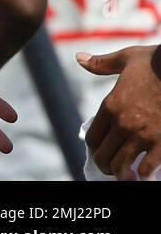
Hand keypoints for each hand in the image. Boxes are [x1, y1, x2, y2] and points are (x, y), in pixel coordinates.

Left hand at [78, 45, 160, 179]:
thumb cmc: (155, 63)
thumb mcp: (125, 59)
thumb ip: (101, 64)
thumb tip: (79, 58)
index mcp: (111, 105)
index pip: (93, 138)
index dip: (94, 149)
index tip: (100, 153)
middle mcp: (123, 122)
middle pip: (104, 155)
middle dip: (106, 165)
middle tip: (111, 168)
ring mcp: (143, 133)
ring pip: (123, 164)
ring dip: (122, 173)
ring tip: (126, 175)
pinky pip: (149, 165)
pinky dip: (145, 172)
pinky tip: (144, 172)